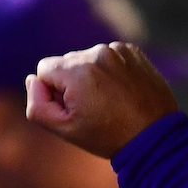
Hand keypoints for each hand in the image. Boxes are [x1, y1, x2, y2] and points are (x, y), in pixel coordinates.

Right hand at [25, 42, 180, 157]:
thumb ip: (37, 105)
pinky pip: (109, 56)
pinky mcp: (132, 51)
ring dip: (92, 76)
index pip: (44, 69)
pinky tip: (121, 92)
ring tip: (109, 101)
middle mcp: (96, 53)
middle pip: (66, 63)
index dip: (53, 93)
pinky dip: (110, 71)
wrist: (155, 137)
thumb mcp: (64, 129)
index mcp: (76, 71)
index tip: (73, 109)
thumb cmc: (108, 136)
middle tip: (93, 109)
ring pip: (88, 59)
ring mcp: (117, 50)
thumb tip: (33, 80)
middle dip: (72, 83)